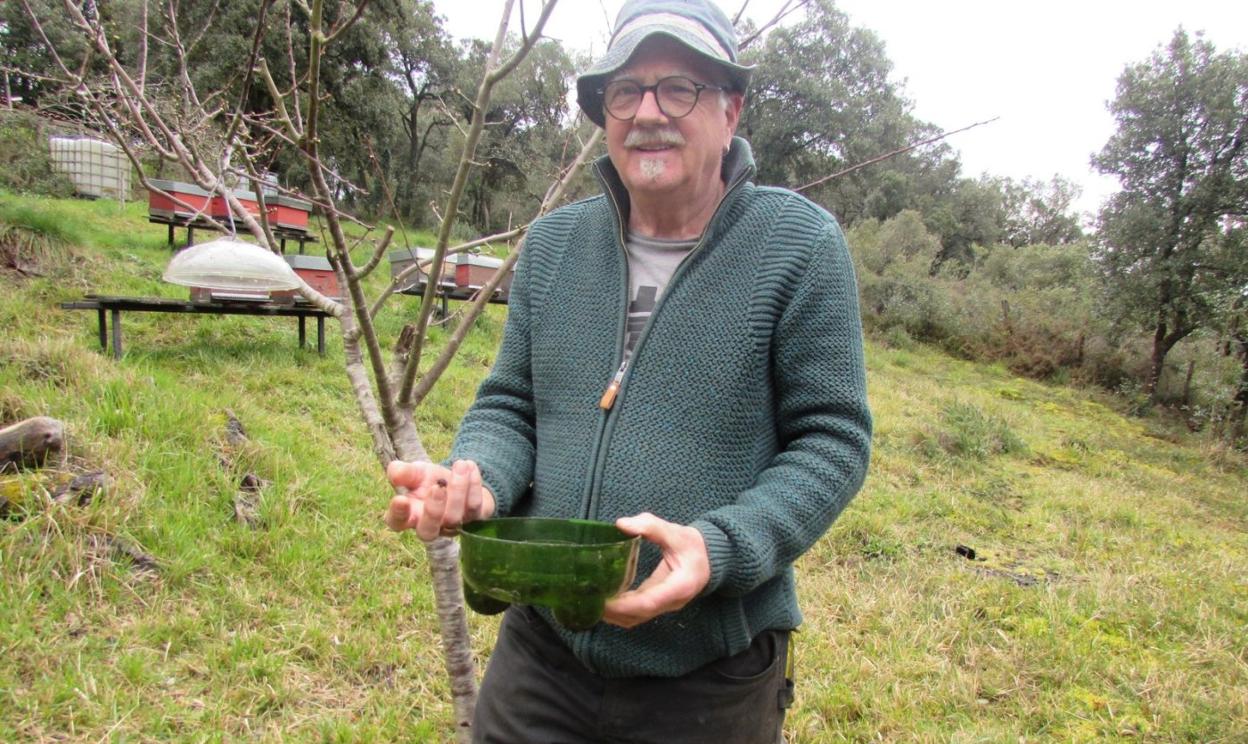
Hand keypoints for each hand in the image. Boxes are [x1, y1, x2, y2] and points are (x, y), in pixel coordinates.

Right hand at [385, 459, 494, 540]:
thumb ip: (404, 472)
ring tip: (459, 464)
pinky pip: (475, 506)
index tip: (401, 499)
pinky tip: (469, 465)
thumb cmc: (431, 480)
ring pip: (455, 517)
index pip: (397, 522)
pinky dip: (474, 484)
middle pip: (428, 531)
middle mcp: (431, 527)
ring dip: (458, 488)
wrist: (460, 478)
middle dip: (432, 510)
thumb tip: (395, 472)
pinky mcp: (475, 519)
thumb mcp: (416, 472)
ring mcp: (454, 526)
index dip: (398, 514)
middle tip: (437, 487)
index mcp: (409, 516)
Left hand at [602, 512, 710, 628]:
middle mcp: (673, 602)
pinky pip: (637, 614)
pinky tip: (605, 601)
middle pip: (639, 615)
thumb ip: (651, 526)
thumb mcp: (675, 532)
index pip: (649, 602)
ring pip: (636, 619)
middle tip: (590, 600)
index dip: (625, 605)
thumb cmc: (693, 545)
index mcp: (680, 586)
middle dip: (613, 612)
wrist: (709, 558)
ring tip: (592, 602)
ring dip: (614, 615)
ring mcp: (665, 606)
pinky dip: (620, 612)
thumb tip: (621, 524)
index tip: (604, 601)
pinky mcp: (658, 604)